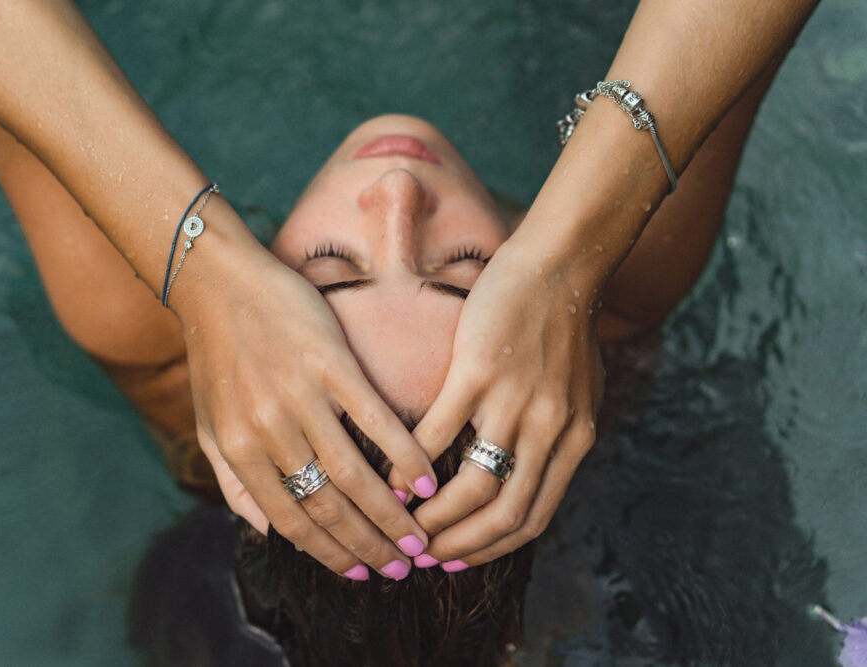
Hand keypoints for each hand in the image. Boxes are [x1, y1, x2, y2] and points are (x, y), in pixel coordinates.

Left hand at [177, 244, 436, 578]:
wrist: (219, 283)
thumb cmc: (216, 357)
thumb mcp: (208, 426)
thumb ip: (234, 482)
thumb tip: (266, 531)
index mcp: (237, 450)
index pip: (290, 520)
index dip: (328, 554)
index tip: (360, 573)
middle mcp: (268, 430)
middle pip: (326, 505)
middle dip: (368, 545)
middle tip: (402, 567)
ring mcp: (300, 396)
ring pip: (352, 473)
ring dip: (390, 514)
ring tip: (419, 539)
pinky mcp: (328, 363)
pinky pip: (373, 420)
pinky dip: (403, 454)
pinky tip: (425, 480)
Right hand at [391, 236, 604, 566]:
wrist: (560, 263)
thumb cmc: (566, 325)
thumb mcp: (579, 393)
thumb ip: (558, 435)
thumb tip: (529, 470)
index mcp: (574, 440)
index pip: (534, 518)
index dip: (493, 548)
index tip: (458, 558)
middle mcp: (550, 430)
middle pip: (504, 514)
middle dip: (459, 545)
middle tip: (423, 553)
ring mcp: (515, 402)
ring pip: (472, 485)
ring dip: (433, 516)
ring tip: (402, 522)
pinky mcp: (479, 371)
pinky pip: (439, 433)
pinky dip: (410, 463)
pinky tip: (388, 472)